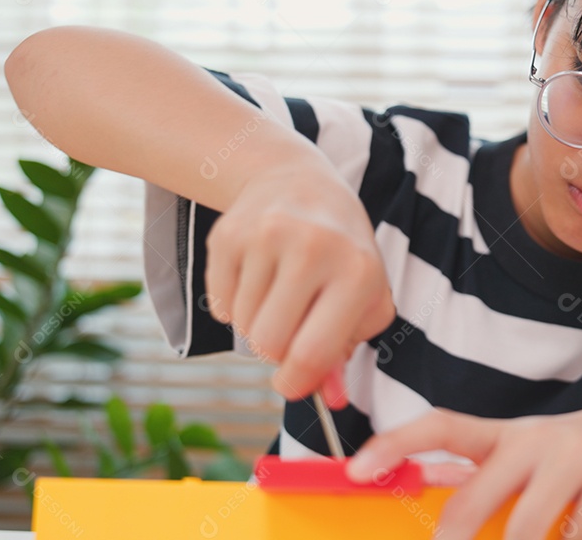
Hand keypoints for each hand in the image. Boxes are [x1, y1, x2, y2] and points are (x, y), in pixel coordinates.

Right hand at [204, 161, 395, 403]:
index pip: (313, 352)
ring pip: (241, 327)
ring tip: (280, 291)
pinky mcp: (228, 234)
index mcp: (358, 271)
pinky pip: (219, 305)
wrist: (298, 181)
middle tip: (290, 328)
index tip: (291, 387)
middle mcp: (314, 248)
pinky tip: (258, 275)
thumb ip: (345, 352)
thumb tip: (328, 400)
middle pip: (268, 345)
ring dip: (257, 323)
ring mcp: (267, 237)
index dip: (297, 383)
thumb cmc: (340, 252)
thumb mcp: (362, 296)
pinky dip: (235, 304)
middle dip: (275, 351)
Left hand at [346, 393, 581, 539]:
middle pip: (475, 495)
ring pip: (526, 526)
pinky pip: (581, 531)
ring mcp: (575, 455)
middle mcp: (535, 440)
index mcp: (505, 436)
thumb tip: (426, 494)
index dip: (395, 445)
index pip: (441, 427)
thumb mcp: (528, 455)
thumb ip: (484, 476)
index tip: (355, 469)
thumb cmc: (580, 453)